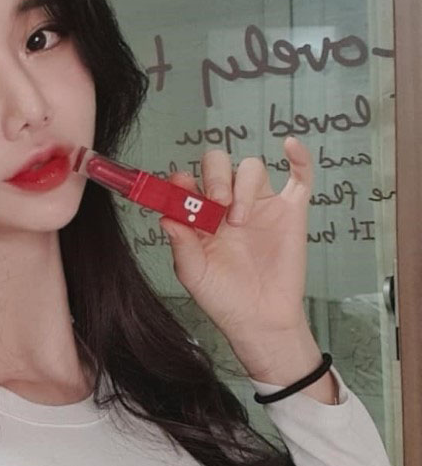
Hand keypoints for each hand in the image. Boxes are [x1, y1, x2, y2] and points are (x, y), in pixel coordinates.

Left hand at [159, 137, 313, 348]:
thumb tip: (166, 217)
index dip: (184, 180)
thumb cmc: (224, 298)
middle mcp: (228, 205)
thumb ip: (181, 245)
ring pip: (252, 168)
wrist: (259, 319)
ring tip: (238, 221)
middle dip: (216, 177)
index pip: (190, 182)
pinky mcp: (290, 212)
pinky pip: (300, 176)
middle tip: (217, 203)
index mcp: (200, 216)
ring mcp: (259, 206)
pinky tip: (289, 146)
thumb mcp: (193, 274)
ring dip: (243, 186)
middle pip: (220, 166)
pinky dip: (298, 157)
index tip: (182, 186)